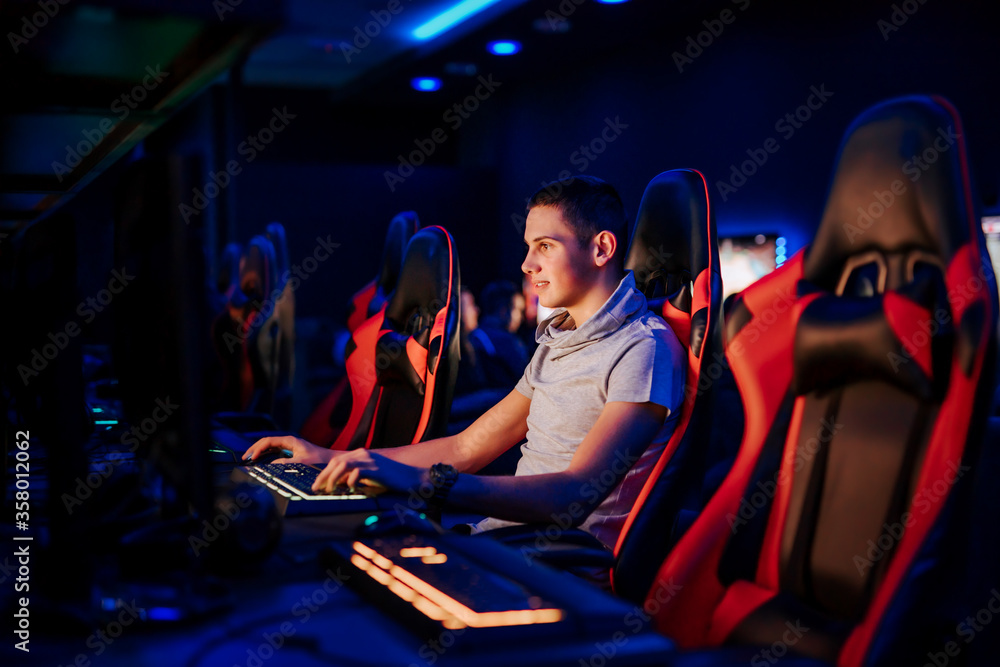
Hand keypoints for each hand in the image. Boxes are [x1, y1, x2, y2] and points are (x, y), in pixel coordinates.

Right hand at [242, 435, 333, 465]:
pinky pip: (274, 451)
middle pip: (267, 442)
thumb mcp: (301, 462)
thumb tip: (271, 465)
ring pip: (269, 446)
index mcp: (290, 440)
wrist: (330, 461)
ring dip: (259, 451)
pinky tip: (260, 460)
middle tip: (245, 458)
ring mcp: (289, 446)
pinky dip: (265, 454)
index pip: (269, 441)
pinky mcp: (290, 452)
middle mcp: (288, 442)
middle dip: (255, 449)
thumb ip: (286, 463)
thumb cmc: (319, 460)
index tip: (252, 457)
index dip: (258, 448)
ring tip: (249, 459)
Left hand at [311, 449, 426, 493]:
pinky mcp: (376, 469)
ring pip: (343, 465)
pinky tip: (349, 489)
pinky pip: (357, 472)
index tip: (317, 484)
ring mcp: (370, 460)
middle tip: (316, 488)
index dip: (325, 472)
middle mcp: (363, 454)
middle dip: (324, 475)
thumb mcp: (369, 476)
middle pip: (336, 462)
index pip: (337, 461)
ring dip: (333, 478)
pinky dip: (350, 480)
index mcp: (361, 454)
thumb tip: (338, 483)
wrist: (411, 477)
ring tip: (329, 490)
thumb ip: (355, 476)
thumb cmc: (391, 479)